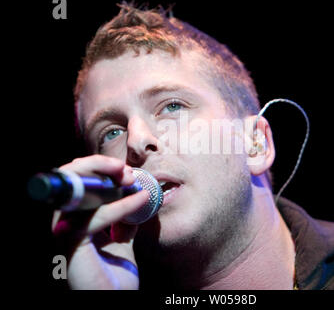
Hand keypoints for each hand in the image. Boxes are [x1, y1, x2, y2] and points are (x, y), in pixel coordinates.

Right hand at [51, 154, 148, 288]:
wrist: (113, 306)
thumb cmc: (113, 281)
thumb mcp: (121, 244)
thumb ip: (123, 222)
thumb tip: (136, 200)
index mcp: (73, 223)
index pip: (74, 185)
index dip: (95, 169)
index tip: (125, 170)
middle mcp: (64, 227)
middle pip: (68, 183)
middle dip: (96, 166)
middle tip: (125, 169)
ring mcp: (64, 238)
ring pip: (74, 195)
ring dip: (105, 180)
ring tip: (131, 178)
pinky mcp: (71, 249)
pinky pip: (93, 219)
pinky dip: (119, 206)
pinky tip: (140, 200)